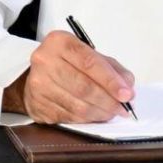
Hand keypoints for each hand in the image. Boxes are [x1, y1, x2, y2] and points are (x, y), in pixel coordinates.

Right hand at [5, 31, 135, 123]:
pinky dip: (87, 119)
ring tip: (111, 112)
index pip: (89, 62)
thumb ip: (111, 68)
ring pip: (77, 106)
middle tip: (123, 107)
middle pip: (83, 87)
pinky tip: (95, 115)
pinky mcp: (37, 105)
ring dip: (100, 113)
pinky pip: (69, 117)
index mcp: (58, 42)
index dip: (111, 81)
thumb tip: (127, 85)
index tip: (126, 94)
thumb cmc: (66, 63)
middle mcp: (44, 61)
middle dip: (108, 100)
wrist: (34, 74)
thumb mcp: (88, 54)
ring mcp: (38, 85)